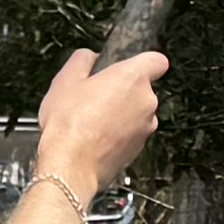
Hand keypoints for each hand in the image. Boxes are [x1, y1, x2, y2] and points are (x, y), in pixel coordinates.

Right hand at [32, 42, 162, 200]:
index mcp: (133, 78)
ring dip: (120, 114)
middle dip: (122, 91)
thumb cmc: (69, 123)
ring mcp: (145, 128)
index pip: (157, 60)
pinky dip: (118, 134)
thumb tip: (90, 57)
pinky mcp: (139, 150)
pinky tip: (95, 137)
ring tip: (91, 120)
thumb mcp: (66, 80)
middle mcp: (147, 102)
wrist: (70, 166)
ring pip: (137, 113)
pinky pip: (131, 134)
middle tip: (94, 96)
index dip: (142, 62)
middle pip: (142, 89)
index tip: (126, 67)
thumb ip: (82, 60)